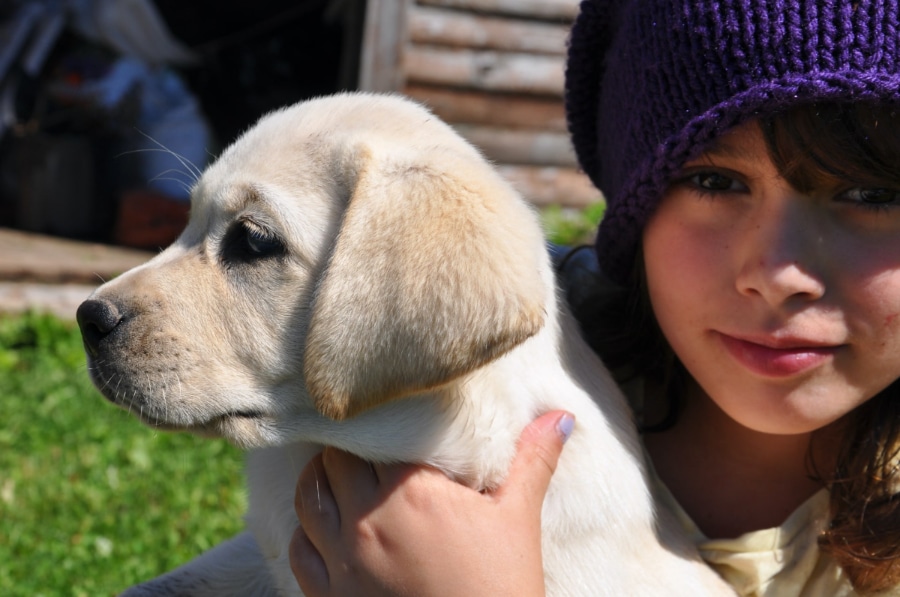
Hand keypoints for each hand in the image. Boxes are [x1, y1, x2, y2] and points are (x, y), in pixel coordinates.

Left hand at [289, 410, 573, 596]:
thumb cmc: (501, 588)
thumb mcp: (518, 519)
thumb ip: (533, 460)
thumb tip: (560, 416)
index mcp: (410, 490)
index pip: (371, 433)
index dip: (375, 422)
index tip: (386, 419)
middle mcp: (367, 518)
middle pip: (333, 459)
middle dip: (348, 449)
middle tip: (369, 448)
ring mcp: (343, 559)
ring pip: (308, 498)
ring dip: (322, 482)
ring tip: (343, 478)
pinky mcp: (331, 595)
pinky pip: (301, 550)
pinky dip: (309, 532)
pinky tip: (328, 528)